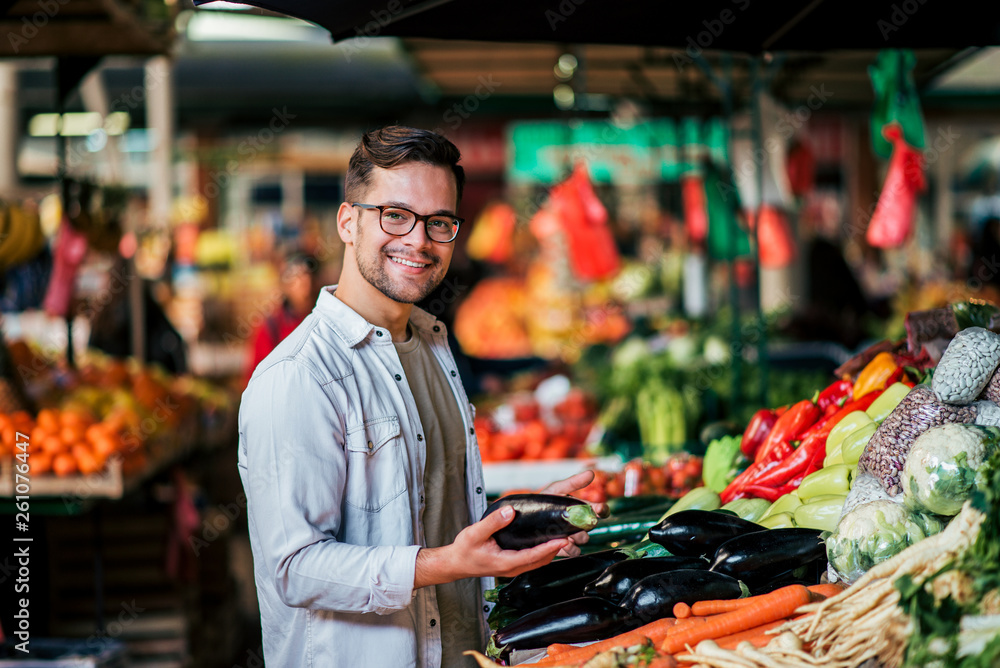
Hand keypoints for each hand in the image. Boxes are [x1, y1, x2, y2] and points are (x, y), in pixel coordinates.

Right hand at [414, 505, 569, 587]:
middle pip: (541, 560)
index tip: (564, 539)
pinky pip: (534, 560)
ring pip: (540, 562)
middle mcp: (513, 568)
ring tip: (565, 536)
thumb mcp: (475, 533)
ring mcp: (514, 568)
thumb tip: (510, 511)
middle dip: (558, 548)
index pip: (533, 556)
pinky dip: (544, 552)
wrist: (455, 563)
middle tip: (572, 534)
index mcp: (505, 563)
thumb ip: (492, 522)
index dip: (550, 548)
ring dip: (553, 551)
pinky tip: (549, 541)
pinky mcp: (513, 565)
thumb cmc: (464, 549)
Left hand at [540, 470, 608, 556]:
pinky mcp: (564, 548)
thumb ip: (574, 482)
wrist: (526, 518)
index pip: (600, 510)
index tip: (600, 509)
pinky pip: (575, 551)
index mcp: (581, 508)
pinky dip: (571, 548)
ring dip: (577, 536)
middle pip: (592, 526)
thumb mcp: (557, 490)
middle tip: (578, 522)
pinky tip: (563, 542)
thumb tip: (591, 473)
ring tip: (566, 533)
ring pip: (584, 539)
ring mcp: (572, 536)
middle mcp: (579, 522)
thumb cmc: (544, 501)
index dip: (602, 510)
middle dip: (586, 524)